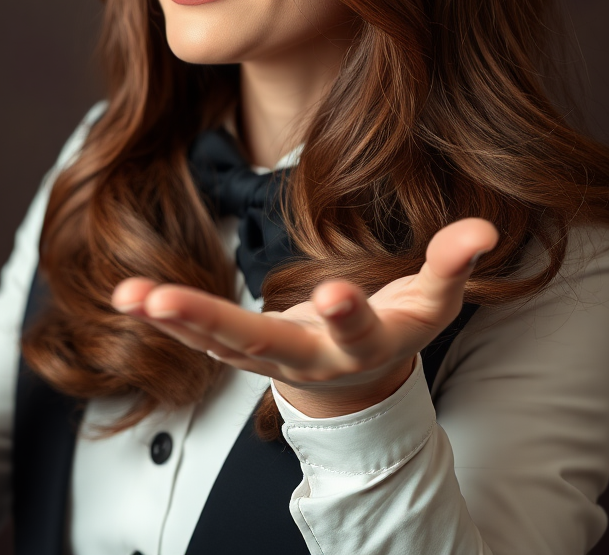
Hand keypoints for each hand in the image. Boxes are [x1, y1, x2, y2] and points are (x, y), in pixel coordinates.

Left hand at [112, 217, 497, 417]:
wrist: (357, 380)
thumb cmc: (396, 325)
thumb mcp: (432, 300)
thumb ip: (453, 264)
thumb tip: (481, 229)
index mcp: (365, 342)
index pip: (359, 330)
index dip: (351, 314)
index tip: (336, 294)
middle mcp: (311, 356)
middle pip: (262, 345)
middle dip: (214, 325)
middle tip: (164, 304)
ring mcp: (269, 359)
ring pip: (217, 344)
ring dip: (172, 320)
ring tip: (128, 296)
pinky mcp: (240, 351)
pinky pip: (198, 338)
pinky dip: (163, 318)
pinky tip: (126, 297)